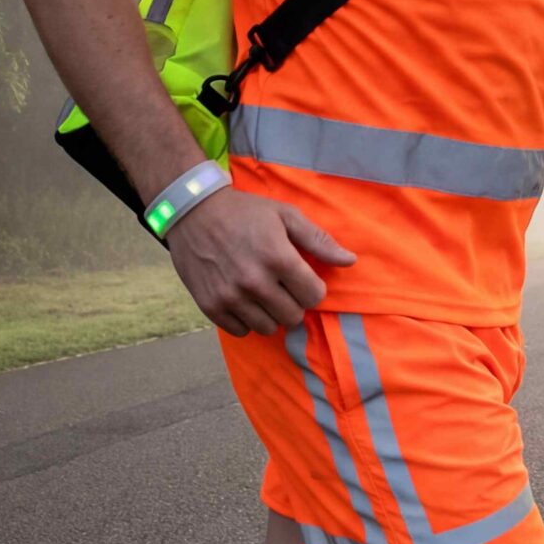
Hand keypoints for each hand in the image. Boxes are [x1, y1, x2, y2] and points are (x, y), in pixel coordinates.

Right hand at [166, 188, 355, 334]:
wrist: (193, 212)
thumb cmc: (244, 212)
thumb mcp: (285, 215)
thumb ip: (319, 240)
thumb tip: (350, 261)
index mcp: (278, 258)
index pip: (314, 296)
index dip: (312, 288)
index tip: (301, 278)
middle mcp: (255, 281)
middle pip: (293, 316)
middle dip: (293, 302)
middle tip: (281, 285)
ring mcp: (231, 297)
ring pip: (268, 328)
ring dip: (270, 313)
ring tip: (262, 293)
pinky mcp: (211, 306)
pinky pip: (242, 331)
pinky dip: (246, 320)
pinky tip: (243, 300)